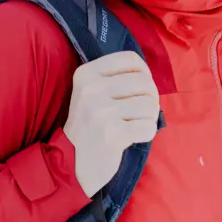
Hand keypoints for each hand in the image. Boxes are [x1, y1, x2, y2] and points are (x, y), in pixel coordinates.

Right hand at [62, 51, 159, 198]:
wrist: (71, 162)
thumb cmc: (88, 124)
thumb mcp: (91, 92)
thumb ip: (115, 78)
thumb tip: (148, 74)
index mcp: (86, 73)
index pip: (131, 59)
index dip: (144, 73)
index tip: (140, 89)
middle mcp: (92, 89)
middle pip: (144, 82)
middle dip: (150, 99)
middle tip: (139, 112)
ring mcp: (102, 111)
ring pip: (149, 105)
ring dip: (149, 118)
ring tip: (134, 124)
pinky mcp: (113, 133)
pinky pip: (148, 127)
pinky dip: (146, 133)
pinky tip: (132, 137)